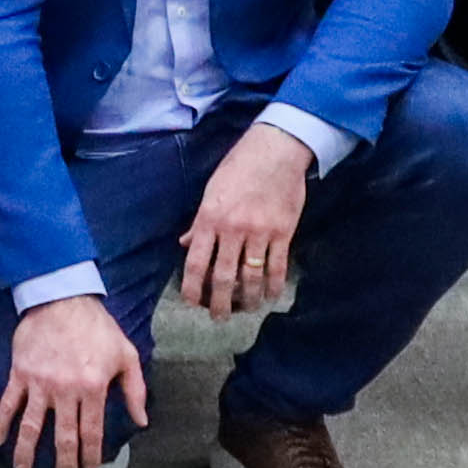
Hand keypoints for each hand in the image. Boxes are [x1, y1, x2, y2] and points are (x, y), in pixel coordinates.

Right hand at [0, 293, 147, 467]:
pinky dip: (2, 422)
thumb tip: (142, 421)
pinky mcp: (20, 373)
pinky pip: (9, 403)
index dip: (92, 454)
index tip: (91, 467)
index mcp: (93, 387)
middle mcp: (65, 390)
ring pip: (31, 426)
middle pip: (62, 436)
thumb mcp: (126, 354)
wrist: (62, 297)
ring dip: (27, 452)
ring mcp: (39, 383)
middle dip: (64, 462)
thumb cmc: (97, 326)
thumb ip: (135, 390)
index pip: (91, 431)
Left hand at [172, 118, 313, 316]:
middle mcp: (232, 229)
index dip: (192, 287)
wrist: (276, 150)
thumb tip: (185, 244)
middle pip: (223, 276)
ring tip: (247, 309)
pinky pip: (277, 266)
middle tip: (219, 317)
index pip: (195, 262)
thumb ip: (199, 222)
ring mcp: (258, 232)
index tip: (191, 302)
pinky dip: (274, 285)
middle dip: (220, 302)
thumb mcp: (211, 191)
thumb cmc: (239, 167)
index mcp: (209, 218)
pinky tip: (272, 295)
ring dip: (248, 299)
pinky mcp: (282, 232)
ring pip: (251, 276)